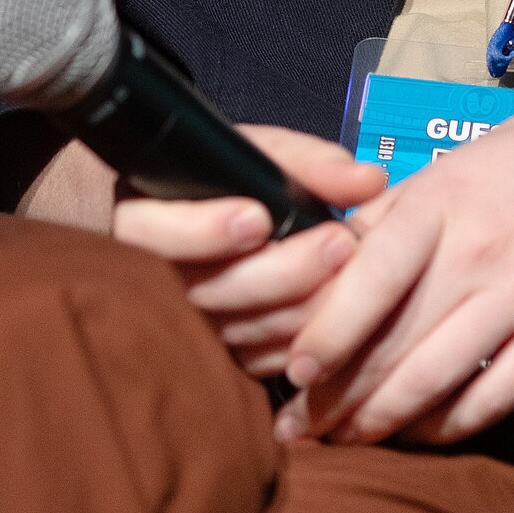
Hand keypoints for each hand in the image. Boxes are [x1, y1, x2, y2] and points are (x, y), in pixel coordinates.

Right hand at [112, 128, 385, 378]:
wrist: (230, 217)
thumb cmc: (238, 177)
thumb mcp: (264, 153)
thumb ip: (309, 164)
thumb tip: (368, 180)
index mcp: (146, 216)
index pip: (156, 234)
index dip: (205, 231)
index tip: (259, 218)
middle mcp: (156, 278)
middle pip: (207, 290)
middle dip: (281, 270)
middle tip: (339, 243)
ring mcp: (187, 324)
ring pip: (236, 329)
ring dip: (300, 306)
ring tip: (352, 273)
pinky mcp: (220, 354)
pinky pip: (256, 359)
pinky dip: (297, 339)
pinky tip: (338, 317)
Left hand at [275, 60, 513, 448]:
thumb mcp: (467, 159)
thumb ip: (403, 209)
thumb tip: (332, 252)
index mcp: (445, 198)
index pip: (367, 275)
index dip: (323, 331)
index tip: (288, 369)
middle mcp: (480, 250)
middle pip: (391, 339)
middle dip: (334, 394)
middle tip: (295, 427)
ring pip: (435, 379)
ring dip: (381, 422)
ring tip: (343, 443)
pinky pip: (495, 396)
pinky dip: (451, 426)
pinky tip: (421, 436)